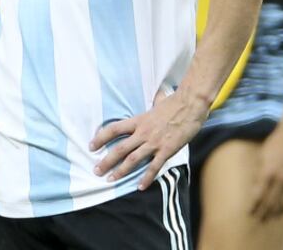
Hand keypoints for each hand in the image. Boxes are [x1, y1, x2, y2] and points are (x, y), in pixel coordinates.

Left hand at [89, 88, 206, 189]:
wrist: (190, 105)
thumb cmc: (175, 103)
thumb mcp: (158, 103)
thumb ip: (155, 103)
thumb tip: (158, 96)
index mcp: (138, 121)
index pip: (113, 129)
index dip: (100, 138)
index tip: (91, 146)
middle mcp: (142, 133)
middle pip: (119, 148)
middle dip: (106, 161)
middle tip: (96, 171)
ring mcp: (154, 142)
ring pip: (132, 159)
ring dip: (120, 171)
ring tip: (111, 180)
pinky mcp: (166, 150)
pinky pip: (154, 167)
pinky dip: (146, 177)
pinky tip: (140, 187)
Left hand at [250, 108, 282, 220]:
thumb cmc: (275, 142)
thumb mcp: (262, 155)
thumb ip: (260, 173)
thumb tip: (257, 189)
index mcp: (268, 172)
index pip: (260, 195)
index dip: (255, 206)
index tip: (251, 212)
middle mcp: (281, 178)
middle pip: (272, 202)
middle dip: (265, 212)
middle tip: (260, 219)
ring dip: (278, 211)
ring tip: (272, 217)